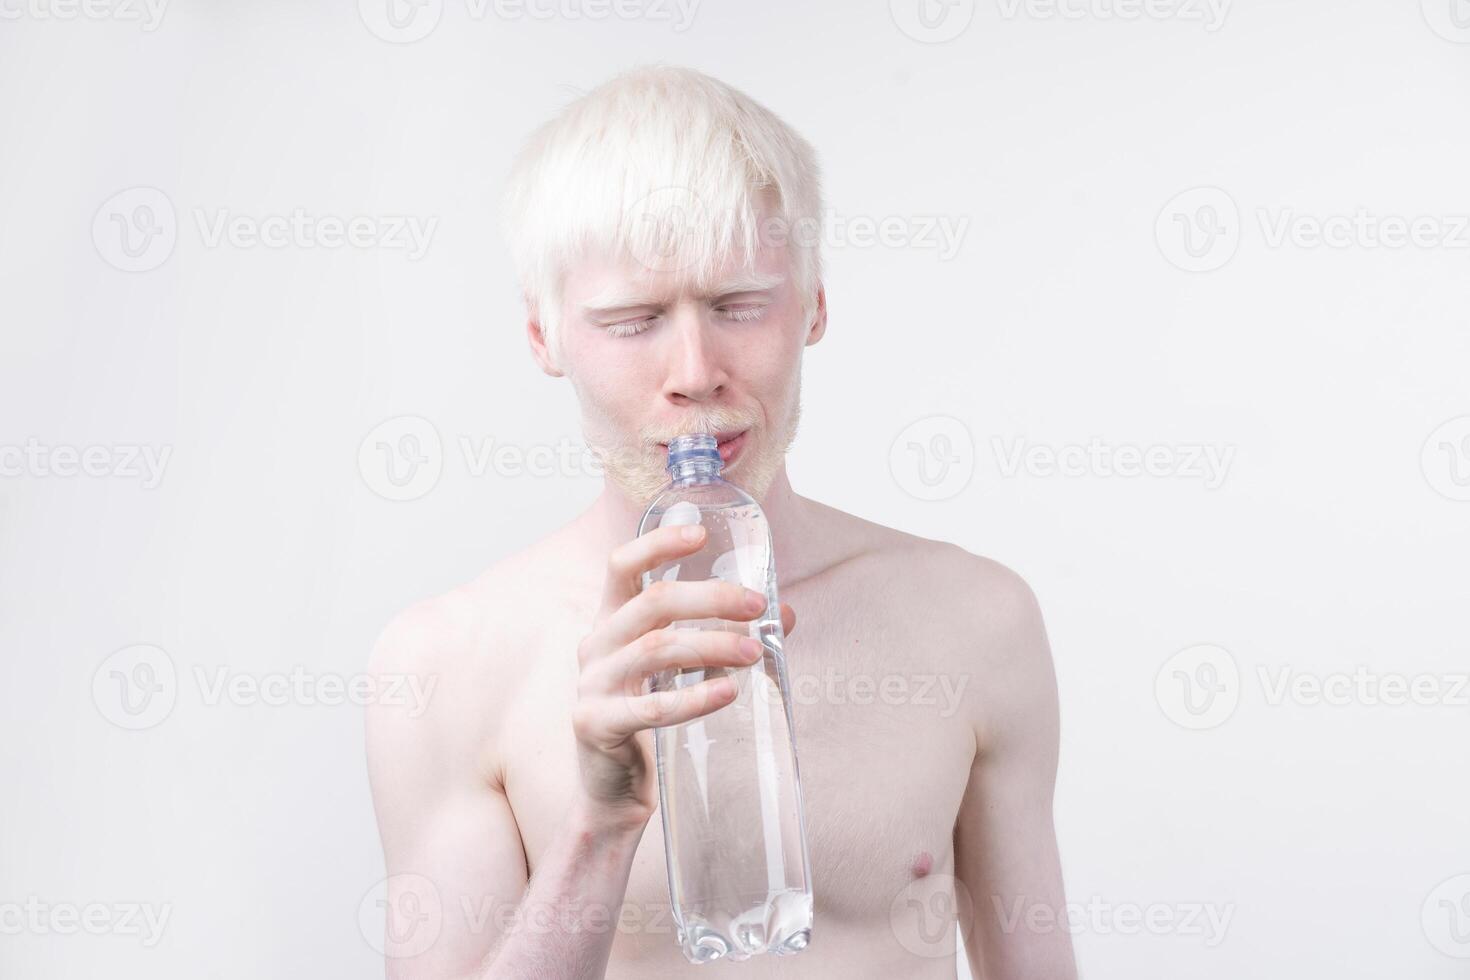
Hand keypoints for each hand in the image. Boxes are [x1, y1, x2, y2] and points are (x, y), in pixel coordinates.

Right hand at [571, 523, 796, 829]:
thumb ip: (723, 638)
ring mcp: (592, 686)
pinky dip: (694, 697)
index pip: (622, 566)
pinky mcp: (596, 725)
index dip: (658, 543)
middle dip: (710, 597)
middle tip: (757, 604)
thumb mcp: (680, 671)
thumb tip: (786, 614)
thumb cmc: (649, 720)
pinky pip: (651, 708)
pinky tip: (728, 692)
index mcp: (610, 622)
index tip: (700, 534)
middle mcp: (596, 645)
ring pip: (656, 649)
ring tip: (755, 651)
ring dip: (712, 645)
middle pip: (651, 603)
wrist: (612, 794)